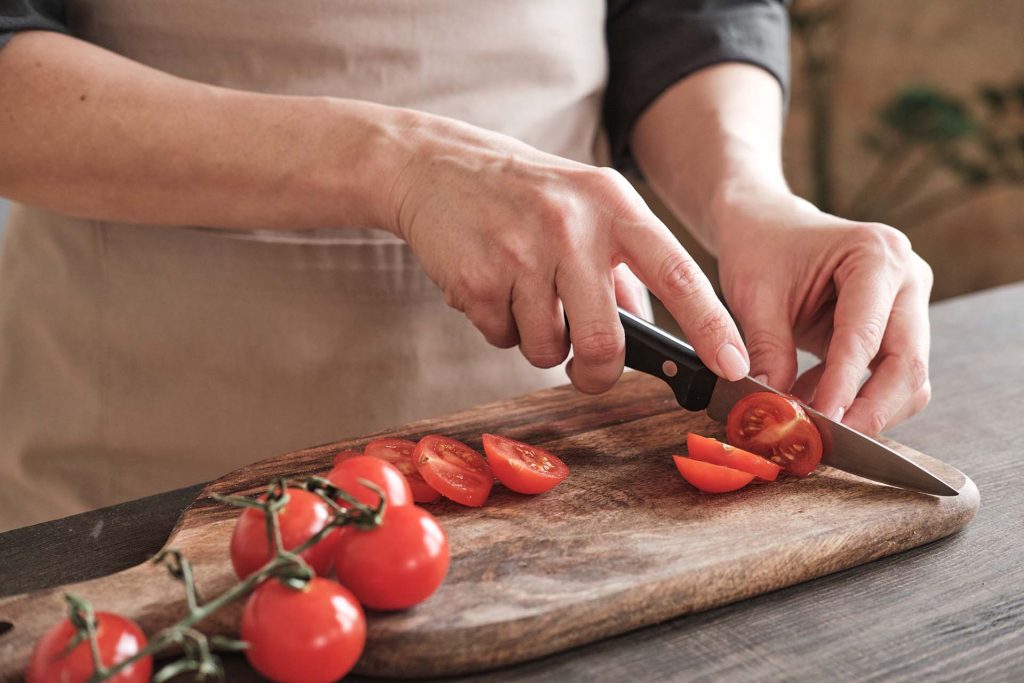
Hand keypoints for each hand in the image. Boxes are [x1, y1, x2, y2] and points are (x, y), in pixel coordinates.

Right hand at [385, 112, 749, 392]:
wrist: (437, 166)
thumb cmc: (523, 194)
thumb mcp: (586, 207)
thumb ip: (624, 267)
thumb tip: (650, 335)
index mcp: (614, 205)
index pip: (679, 273)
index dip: (712, 326)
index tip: (735, 366)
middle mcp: (572, 225)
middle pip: (605, 340)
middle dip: (597, 372)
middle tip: (587, 370)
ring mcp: (522, 251)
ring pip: (548, 348)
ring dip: (539, 342)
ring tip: (522, 295)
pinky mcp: (477, 277)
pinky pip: (503, 338)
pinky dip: (499, 327)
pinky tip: (491, 286)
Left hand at [713, 189, 932, 434]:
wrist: (767, 224)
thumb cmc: (761, 248)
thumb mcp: (753, 295)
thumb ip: (766, 350)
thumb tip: (773, 410)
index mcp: (876, 255)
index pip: (866, 335)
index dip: (844, 385)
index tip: (821, 422)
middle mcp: (907, 277)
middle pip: (908, 364)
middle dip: (870, 411)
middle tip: (829, 441)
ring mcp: (908, 303)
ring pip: (908, 379)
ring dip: (864, 409)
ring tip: (807, 414)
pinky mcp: (897, 327)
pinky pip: (889, 376)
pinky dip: (854, 398)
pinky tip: (809, 396)